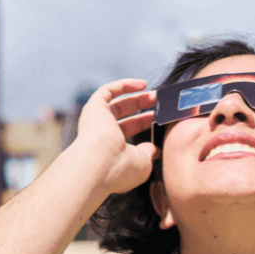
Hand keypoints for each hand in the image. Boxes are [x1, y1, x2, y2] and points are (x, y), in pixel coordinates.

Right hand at [76, 79, 158, 193]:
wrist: (101, 165)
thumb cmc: (122, 169)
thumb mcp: (143, 163)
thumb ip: (149, 153)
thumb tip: (156, 149)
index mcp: (111, 149)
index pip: (128, 130)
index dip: (144, 122)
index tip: (160, 117)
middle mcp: (101, 134)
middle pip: (124, 115)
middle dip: (142, 107)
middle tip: (159, 102)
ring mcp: (96, 120)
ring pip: (117, 103)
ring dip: (137, 97)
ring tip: (156, 94)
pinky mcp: (93, 108)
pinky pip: (108, 91)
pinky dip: (124, 85)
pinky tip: (143, 84)